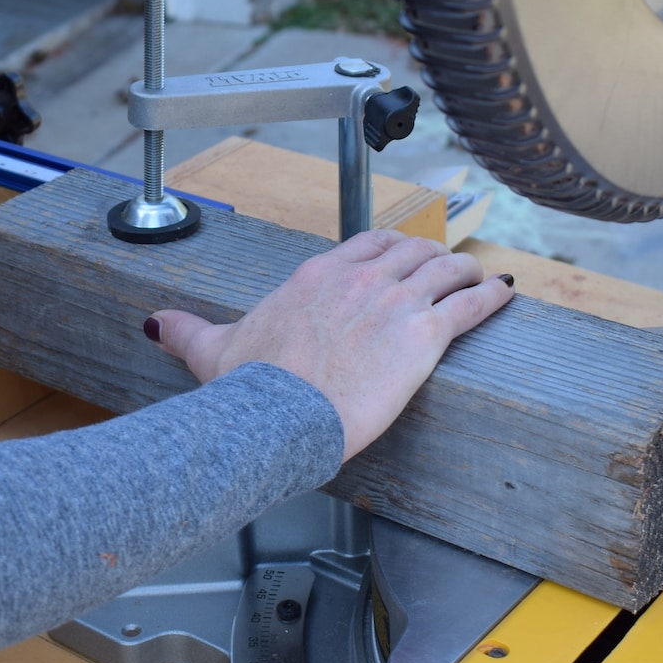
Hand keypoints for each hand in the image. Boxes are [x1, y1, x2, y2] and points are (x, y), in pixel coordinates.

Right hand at [147, 232, 515, 460]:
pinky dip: (492, 297)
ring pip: (445, 270)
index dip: (391, 247)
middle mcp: (359, 281)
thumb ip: (188, 330)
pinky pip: (469, 305)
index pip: (366, 245)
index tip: (401, 255)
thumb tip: (156, 322)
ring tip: (481, 279)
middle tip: (448, 269)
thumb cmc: (249, 390)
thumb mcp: (212, 351)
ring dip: (467, 272)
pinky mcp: (423, 336)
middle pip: (412, 251)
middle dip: (434, 257)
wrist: (278, 417)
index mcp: (316, 279)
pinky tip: (506, 294)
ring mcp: (394, 304)